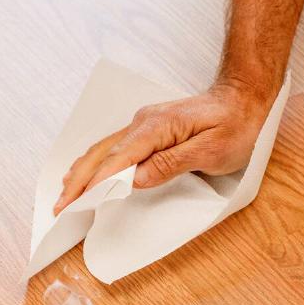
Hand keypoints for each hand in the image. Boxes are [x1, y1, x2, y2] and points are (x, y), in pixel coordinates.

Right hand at [53, 81, 274, 214]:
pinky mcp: (147, 128)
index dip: (95, 183)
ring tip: (64, 193)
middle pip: (102, 153)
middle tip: (61, 205)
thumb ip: (171, 164)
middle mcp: (144, 122)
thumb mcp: (211, 150)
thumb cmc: (235, 125)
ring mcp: (144, 123)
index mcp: (157, 127)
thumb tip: (136, 179)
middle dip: (78, 181)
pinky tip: (86, 172)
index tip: (76, 201)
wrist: (243, 98)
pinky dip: (95, 162)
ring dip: (82, 172)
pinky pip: (114, 146)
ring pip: (104, 149)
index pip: (118, 159)